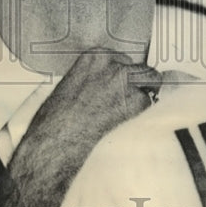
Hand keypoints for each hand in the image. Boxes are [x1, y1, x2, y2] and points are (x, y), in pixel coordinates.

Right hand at [0, 49, 161, 206]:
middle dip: (139, 88)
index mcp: (95, 57)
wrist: (53, 149)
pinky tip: (127, 132)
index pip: (124, 61)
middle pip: (144, 71)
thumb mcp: (69, 89)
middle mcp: (115, 65)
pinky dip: (144, 121)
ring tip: (125, 124)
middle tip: (127, 109)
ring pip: (152, 90)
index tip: (118, 91)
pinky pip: (152, 110)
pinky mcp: (138, 105)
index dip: (123, 79)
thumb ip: (92, 81)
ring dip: (144, 104)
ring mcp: (128, 84)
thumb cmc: (53, 125)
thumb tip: (106, 90)